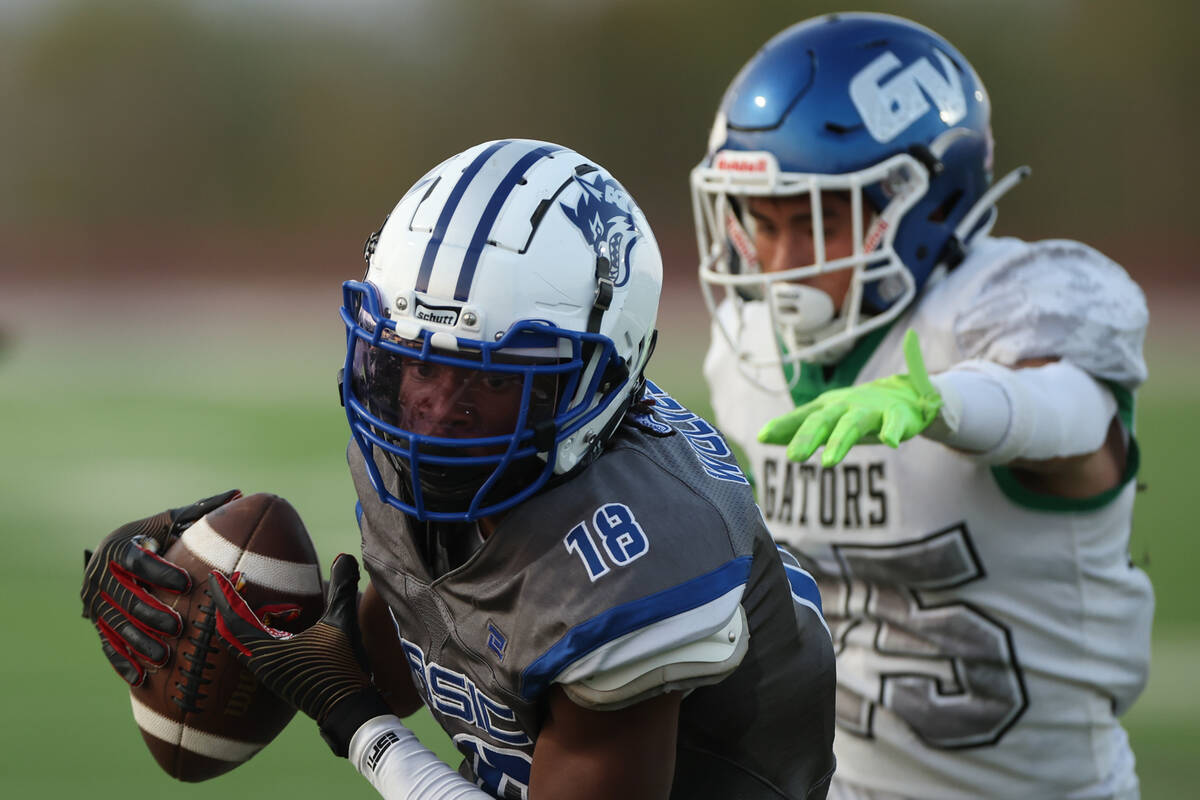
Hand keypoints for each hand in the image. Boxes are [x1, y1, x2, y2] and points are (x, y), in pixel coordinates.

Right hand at [81, 490, 241, 685]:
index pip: (135, 560)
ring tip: (165, 656)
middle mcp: (100, 575)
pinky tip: (142, 677)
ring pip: (114, 625)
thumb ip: (201, 512)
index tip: (186, 583)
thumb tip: (240, 493)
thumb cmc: (156, 537)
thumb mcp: (172, 522)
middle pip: (123, 596)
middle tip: (178, 627)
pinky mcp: (96, 623)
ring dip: (138, 642)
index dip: (158, 572)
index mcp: (118, 546)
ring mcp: (95, 601)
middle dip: (150, 613)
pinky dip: (123, 661)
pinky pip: (107, 645)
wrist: (116, 556)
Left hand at [209, 553, 390, 756]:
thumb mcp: (342, 624)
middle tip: (232, 586)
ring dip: (238, 623)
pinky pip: (251, 652)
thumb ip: (342, 589)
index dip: (224, 597)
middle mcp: (260, 664)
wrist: (347, 709)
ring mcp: (267, 674)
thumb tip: (345, 557)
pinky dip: (251, 635)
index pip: (234, 620)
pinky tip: (266, 626)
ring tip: (244, 602)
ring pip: (240, 644)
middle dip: (228, 608)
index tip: (216, 578)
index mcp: (267, 651)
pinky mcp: (276, 679)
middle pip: (230, 633)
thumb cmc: (341, 667)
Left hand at [758, 329, 942, 465]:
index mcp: (826, 408)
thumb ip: (796, 428)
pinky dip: (892, 431)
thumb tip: (762, 437)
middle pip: (823, 419)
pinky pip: (894, 422)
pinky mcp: (897, 415)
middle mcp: (845, 406)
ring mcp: (871, 410)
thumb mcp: (826, 418)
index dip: (782, 426)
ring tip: (828, 461)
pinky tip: (889, 442)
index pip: (801, 416)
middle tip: (792, 456)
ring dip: (840, 440)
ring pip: (853, 423)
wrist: (904, 395)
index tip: (761, 436)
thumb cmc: (856, 411)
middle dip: (807, 437)